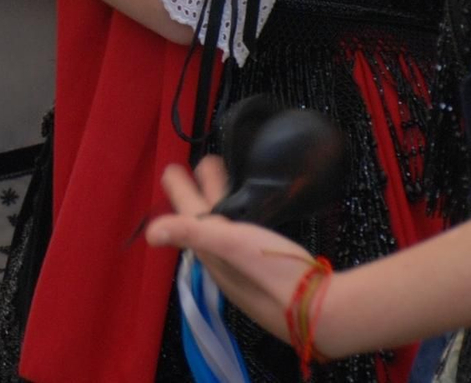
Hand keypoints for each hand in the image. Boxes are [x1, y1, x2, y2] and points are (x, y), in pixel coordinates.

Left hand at [144, 158, 324, 351]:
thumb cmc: (273, 272)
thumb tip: (148, 233)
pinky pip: (245, 235)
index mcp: (211, 255)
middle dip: (200, 190)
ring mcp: (246, 267)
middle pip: (205, 219)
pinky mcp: (268, 269)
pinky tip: (252, 212)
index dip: (180, 190)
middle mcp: (224, 263)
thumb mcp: (231, 245)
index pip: (187, 216)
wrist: (322, 310)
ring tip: (226, 174)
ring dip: (220, 199)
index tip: (173, 166)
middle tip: (205, 161)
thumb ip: (192, 232)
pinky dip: (241, 215)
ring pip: (225, 227)